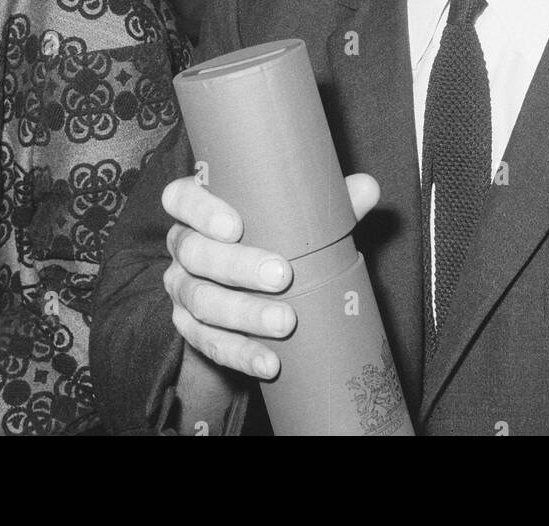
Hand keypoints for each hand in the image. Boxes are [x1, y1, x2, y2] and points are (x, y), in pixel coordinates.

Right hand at [162, 172, 379, 379]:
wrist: (249, 292)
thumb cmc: (272, 236)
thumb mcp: (293, 217)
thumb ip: (326, 201)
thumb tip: (368, 188)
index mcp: (199, 207)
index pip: (181, 198)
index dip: (201, 210)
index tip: (235, 225)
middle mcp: (183, 246)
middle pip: (196, 253)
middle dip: (238, 266)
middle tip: (282, 276)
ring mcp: (182, 288)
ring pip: (201, 301)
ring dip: (243, 315)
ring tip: (285, 322)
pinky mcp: (189, 328)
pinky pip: (208, 343)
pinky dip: (240, 353)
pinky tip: (268, 361)